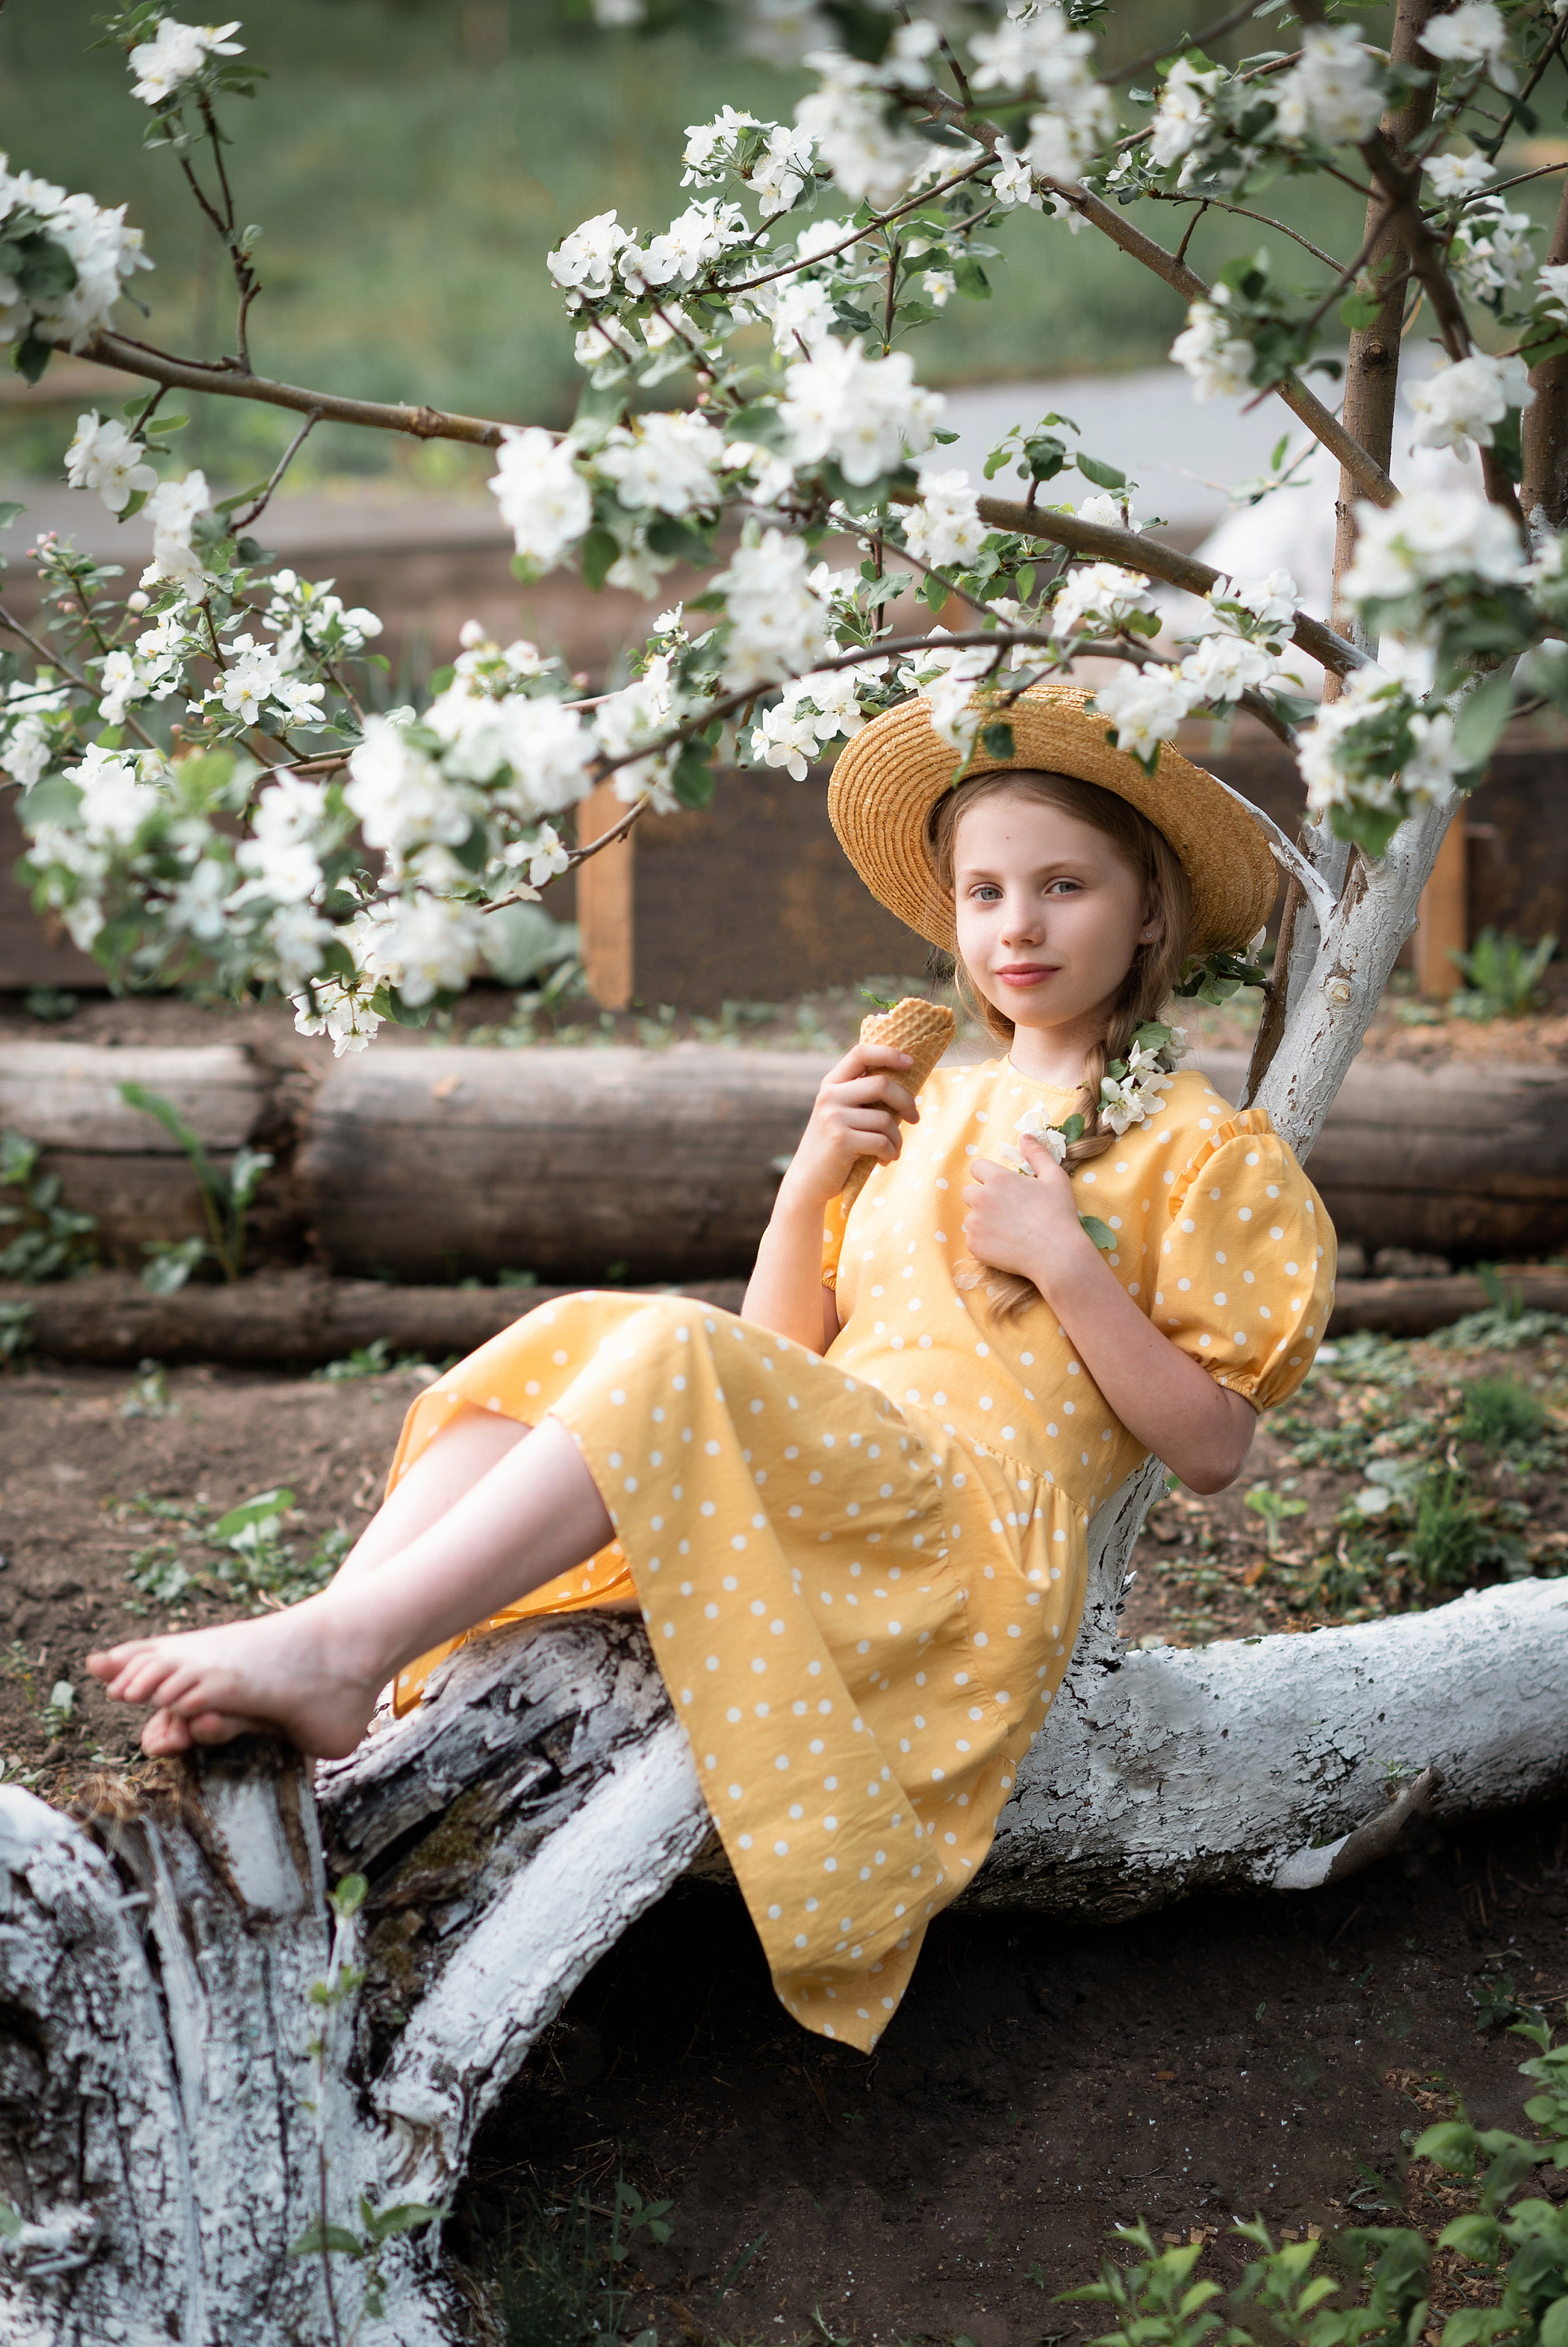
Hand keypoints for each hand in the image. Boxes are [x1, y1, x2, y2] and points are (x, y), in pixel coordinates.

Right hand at [779, 1041, 918, 1206]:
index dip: (888, 1054)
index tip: (911, 1063)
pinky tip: (883, 1160)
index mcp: (831, 1084)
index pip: (861, 1053)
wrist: (809, 1180)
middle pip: (882, 1084)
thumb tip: (908, 1086)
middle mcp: (830, 1096)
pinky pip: (881, 1142)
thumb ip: (863, 1097)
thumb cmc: (835, 1146)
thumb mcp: (843, 1114)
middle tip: (914, 1118)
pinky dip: (890, 1153)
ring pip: (885, 1119)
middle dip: (906, 1102)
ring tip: (892, 1150)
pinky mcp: (841, 1140)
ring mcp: (833, 1117)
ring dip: (897, 1139)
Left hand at [962, 1131, 1098, 1286]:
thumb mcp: (1055, 1178)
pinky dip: (985, 1242)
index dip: (989, 1176)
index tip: (1003, 1188)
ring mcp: (975, 1223)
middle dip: (983, 1198)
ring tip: (1010, 1231)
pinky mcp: (973, 1245)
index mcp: (998, 1179)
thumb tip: (1025, 1136)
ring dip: (984, 1221)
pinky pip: (972, 1239)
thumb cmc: (1059, 1214)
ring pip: (971, 1217)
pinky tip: (1007, 1245)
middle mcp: (981, 1198)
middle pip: (969, 1192)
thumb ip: (1037, 1154)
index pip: (977, 1167)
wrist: (1057, 1255)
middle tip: (1007, 1212)